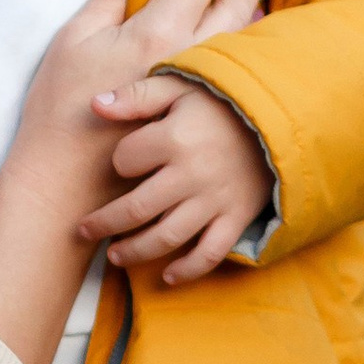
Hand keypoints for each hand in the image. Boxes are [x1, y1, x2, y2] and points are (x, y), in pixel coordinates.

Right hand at [1, 0, 266, 226]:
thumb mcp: (75, 39)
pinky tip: (249, 42)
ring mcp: (204, 93)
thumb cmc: (59, 110)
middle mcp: (193, 59)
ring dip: (253, 10)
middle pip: (233, 5)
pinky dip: (248, 50)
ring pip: (243, 40)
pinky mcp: (205, 119)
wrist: (67, 184)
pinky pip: (239, 75)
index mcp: (158, 33)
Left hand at [84, 78, 273, 282]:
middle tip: (84, 231)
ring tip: (114, 256)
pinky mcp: (236, 217)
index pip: (125, 160)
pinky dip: (188, 269)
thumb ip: (136, 95)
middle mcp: (192, 174)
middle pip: (136, 209)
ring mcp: (214, 200)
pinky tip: (167, 276)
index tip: (123, 162)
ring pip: (167, 237)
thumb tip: (95, 105)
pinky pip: (210, 252)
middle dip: (104, 223)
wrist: (280, 119)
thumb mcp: (179, 87)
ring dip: (135, 251)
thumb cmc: (221, 102)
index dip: (118, 162)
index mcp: (175, 138)